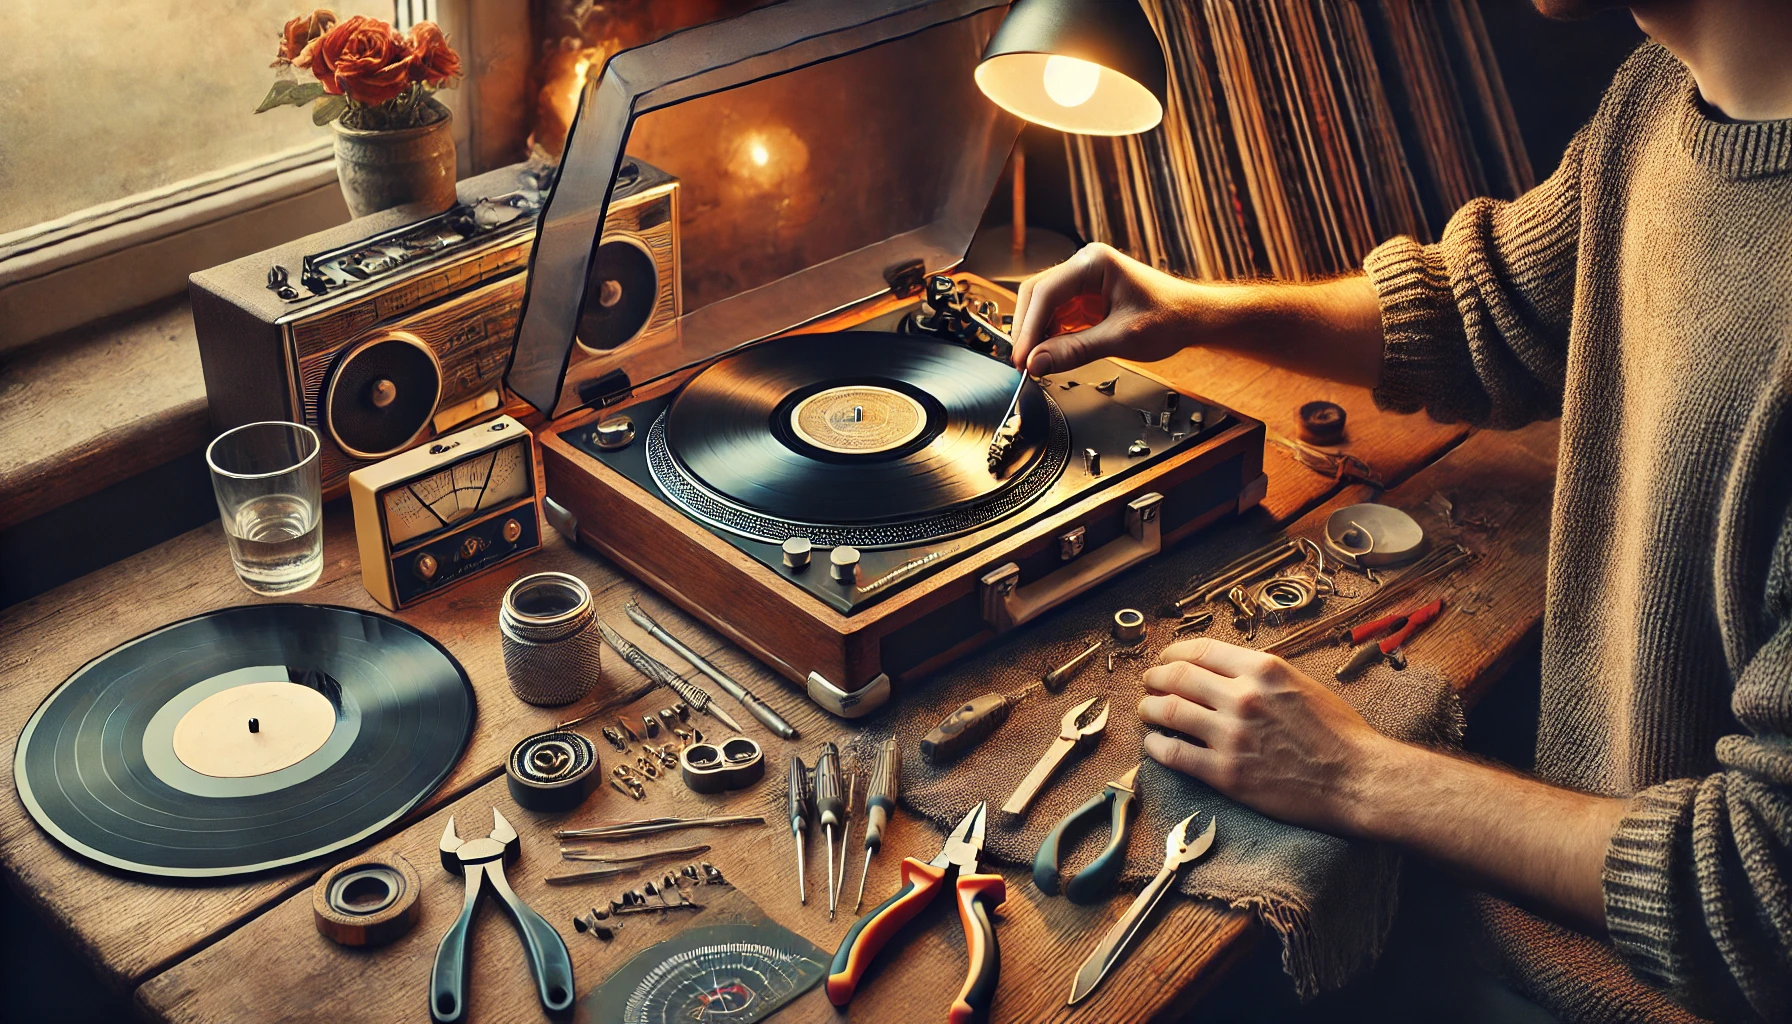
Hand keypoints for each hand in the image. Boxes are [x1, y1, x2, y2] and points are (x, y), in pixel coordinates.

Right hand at [1010, 243, 1204, 374]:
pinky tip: (1051, 355)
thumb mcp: (1120, 338)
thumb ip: (1075, 350)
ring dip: (1038, 335)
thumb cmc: (1169, 318)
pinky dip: (1051, 337)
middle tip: (1023, 364)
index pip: (1045, 292)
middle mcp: (1085, 266)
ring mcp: (1084, 281)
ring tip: (1036, 364)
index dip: (1028, 328)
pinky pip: (1058, 316)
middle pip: (1038, 296)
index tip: (1021, 357)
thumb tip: (1037, 362)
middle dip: (1028, 331)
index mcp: (1094, 262)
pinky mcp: (1086, 299)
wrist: (1193, 318)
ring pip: (1044, 307)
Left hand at [1138, 637, 1390, 835]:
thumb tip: (1226, 672)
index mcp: (1263, 669)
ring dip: (1149, 709)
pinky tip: (1154, 744)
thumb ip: (1261, 676)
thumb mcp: (1301, 684)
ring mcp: (1232, 735)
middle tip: (1148, 684)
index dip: (1172, 653)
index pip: (1200, 650)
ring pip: (1167, 712)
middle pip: (1175, 677)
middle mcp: (1242, 697)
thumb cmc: (1338, 734)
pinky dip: (1156, 746)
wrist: (1357, 779)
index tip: (1165, 659)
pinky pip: (1174, 754)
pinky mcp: (1226, 773)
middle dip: (1154, 678)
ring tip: (1146, 711)